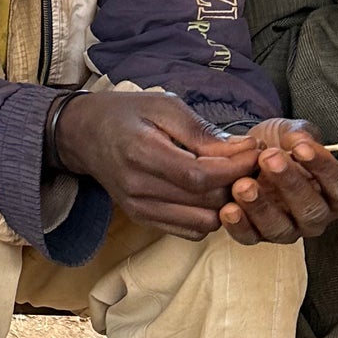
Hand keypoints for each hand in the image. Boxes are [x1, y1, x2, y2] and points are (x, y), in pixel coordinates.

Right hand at [53, 91, 265, 238]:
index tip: (255, 151)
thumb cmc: (125, 114)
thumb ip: (202, 131)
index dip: (236, 168)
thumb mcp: (163, 105)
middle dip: (238, 184)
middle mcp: (137, 187)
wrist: (82, 134)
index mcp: (141, 153)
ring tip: (232, 180)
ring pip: (203, 222)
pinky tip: (211, 194)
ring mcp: (138, 207)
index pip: (200, 175)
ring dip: (226, 204)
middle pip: (206, 201)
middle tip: (251, 164)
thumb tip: (244, 150)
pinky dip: (208, 216)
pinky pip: (189, 231)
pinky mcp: (142, 218)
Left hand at [211, 119, 337, 247]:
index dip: (323, 168)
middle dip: (289, 184)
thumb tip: (297, 139)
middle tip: (269, 160)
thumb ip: (297, 135)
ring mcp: (288, 228)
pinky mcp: (258, 234)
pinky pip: (251, 238)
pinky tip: (228, 209)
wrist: (245, 155)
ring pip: (281, 229)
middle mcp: (314, 216)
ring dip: (261, 207)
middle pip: (311, 210)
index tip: (301, 148)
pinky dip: (239, 226)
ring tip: (243, 185)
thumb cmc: (276, 146)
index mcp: (332, 192)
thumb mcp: (290, 133)